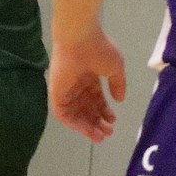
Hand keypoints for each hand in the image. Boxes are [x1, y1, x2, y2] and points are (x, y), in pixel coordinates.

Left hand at [48, 28, 126, 142]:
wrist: (79, 39)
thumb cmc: (98, 50)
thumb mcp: (115, 67)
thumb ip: (118, 84)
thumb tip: (119, 100)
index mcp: (89, 76)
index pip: (95, 98)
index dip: (104, 110)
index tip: (113, 120)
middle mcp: (76, 84)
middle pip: (86, 108)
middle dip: (97, 121)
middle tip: (108, 132)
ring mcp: (65, 89)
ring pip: (76, 114)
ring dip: (87, 126)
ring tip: (100, 136)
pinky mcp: (56, 93)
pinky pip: (63, 114)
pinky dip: (75, 124)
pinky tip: (87, 130)